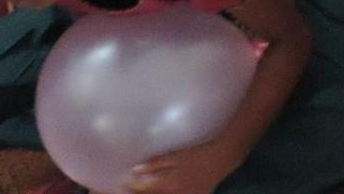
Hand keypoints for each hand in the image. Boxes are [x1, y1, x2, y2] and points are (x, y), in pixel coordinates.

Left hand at [126, 136, 241, 193]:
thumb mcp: (176, 155)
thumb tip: (135, 170)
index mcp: (169, 184)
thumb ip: (155, 162)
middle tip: (127, 190)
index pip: (145, 190)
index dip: (132, 188)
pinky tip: (160, 191)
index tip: (122, 184)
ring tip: (141, 191)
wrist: (222, 158)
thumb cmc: (198, 153)